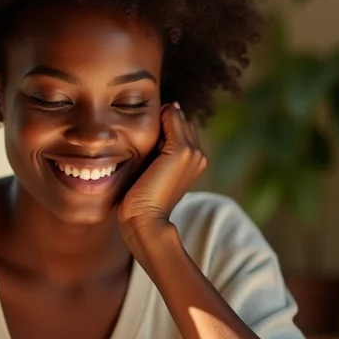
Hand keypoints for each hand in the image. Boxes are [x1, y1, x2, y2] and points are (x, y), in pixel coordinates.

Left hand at [118, 102, 206, 238]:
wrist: (145, 221)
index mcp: (194, 162)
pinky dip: (159, 116)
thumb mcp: (150, 171)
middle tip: (139, 132)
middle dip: (163, 120)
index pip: (182, 129)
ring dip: (159, 118)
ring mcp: (193, 152)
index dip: (164, 127)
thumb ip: (155, 152)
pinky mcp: (181, 150)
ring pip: (177, 117)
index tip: (143, 134)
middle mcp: (199, 155)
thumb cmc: (141, 201)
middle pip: (181, 120)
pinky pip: (172, 117)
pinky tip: (143, 128)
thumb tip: (148, 132)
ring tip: (139, 132)